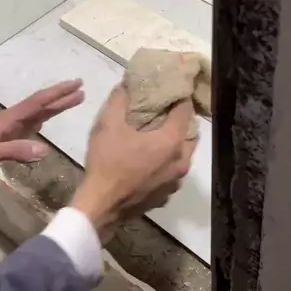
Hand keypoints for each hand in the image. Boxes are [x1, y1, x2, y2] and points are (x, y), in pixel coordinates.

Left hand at [0, 80, 83, 190]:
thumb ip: (14, 151)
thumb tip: (45, 149)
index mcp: (4, 122)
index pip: (36, 104)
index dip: (57, 94)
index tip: (77, 85)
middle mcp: (5, 123)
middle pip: (38, 107)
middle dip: (59, 98)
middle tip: (81, 89)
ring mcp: (1, 133)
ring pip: (33, 117)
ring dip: (52, 110)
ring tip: (70, 102)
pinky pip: (25, 130)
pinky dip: (39, 125)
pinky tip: (42, 127)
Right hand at [72, 86, 195, 237]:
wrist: (100, 205)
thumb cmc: (107, 162)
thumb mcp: (108, 124)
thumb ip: (119, 100)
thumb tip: (126, 85)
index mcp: (171, 141)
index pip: (185, 111)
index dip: (179, 97)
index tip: (171, 89)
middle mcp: (181, 161)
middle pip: (190, 134)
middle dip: (181, 120)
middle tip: (165, 111)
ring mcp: (175, 181)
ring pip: (183, 155)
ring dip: (175, 143)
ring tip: (158, 135)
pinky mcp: (166, 196)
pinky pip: (173, 173)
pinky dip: (167, 163)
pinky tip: (151, 161)